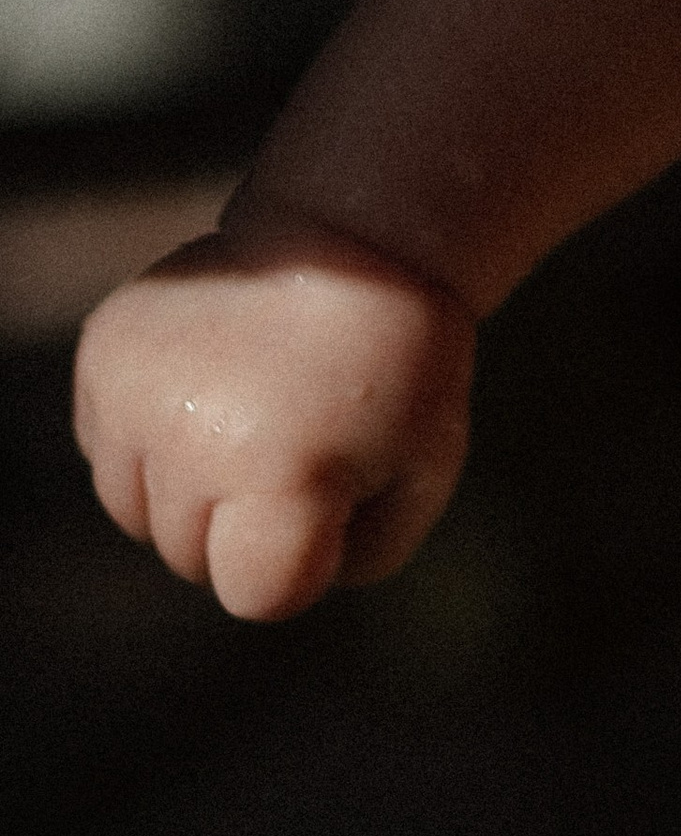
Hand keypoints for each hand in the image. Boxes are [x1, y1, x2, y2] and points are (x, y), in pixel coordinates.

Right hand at [73, 202, 474, 619]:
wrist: (353, 240)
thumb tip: (268, 586)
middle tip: (303, 443)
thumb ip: (353, 560)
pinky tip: (214, 389)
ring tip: (256, 415)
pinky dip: (153, 444)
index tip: (338, 501)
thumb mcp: (422, 473)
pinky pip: (108, 457)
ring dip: (192, 490)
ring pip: (138, 515)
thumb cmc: (400, 370)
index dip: (306, 563)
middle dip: (248, 526)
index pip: (258, 594)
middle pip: (194, 558)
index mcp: (280, 472)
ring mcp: (136, 392)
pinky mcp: (102, 357)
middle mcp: (191, 436)